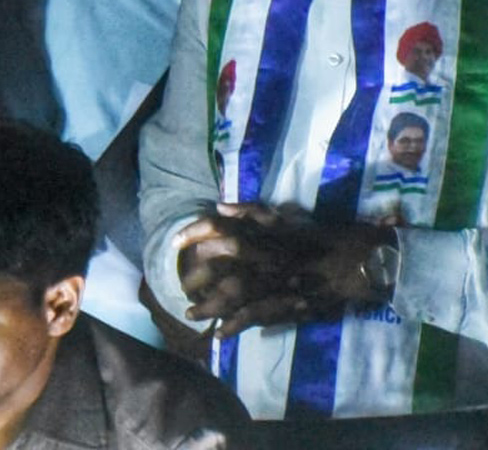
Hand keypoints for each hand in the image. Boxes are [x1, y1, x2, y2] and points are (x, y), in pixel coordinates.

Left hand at [176, 203, 392, 336]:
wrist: (367, 260)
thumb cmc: (327, 234)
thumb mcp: (289, 217)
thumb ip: (253, 212)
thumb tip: (220, 208)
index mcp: (271, 234)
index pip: (226, 229)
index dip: (198, 233)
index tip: (175, 241)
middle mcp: (273, 259)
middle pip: (226, 269)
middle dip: (199, 279)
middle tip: (180, 286)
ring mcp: (284, 285)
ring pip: (240, 298)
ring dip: (213, 308)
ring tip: (193, 316)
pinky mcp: (295, 307)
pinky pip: (261, 318)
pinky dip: (239, 326)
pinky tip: (222, 334)